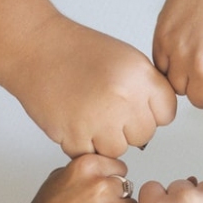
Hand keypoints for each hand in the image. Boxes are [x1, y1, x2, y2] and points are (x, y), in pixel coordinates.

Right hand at [16, 19, 176, 157]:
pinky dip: (82, 144)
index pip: (167, 113)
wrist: (36, 48)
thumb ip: (147, 88)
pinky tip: (75, 120)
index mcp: (140, 76)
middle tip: (107, 109)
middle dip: (128, 127)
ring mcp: (98, 119)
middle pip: (144, 135)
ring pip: (119, 150)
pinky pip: (90, 155)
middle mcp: (123, 98)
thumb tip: (158, 118)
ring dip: (105, 139)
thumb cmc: (78, 51)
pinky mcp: (74, 135)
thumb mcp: (127, 59)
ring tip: (89, 114)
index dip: (151, 112)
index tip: (137, 106)